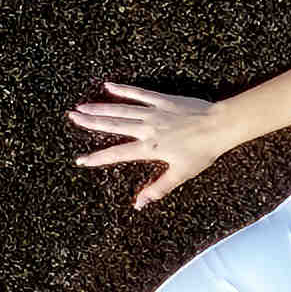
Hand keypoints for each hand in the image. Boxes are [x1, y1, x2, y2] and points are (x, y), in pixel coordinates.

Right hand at [69, 82, 240, 209]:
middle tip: (71, 117)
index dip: (97, 158)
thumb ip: (158, 189)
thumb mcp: (181, 175)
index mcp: (149, 148)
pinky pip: (140, 93)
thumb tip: (139, 205)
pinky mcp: (163, 100)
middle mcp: (147, 129)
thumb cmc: (202, 152)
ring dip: (100, 107)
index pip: (117, 153)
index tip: (80, 160)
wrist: (219, 126)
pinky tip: (109, 86)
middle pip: (113, 125)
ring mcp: (154, 112)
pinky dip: (124, 90)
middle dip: (90, 122)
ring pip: (121, 109)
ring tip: (82, 106)